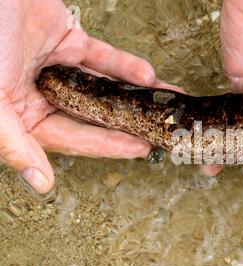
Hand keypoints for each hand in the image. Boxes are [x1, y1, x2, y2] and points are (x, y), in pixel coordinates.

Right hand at [0, 0, 155, 193]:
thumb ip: (14, 142)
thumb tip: (42, 184)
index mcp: (24, 115)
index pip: (73, 138)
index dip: (107, 145)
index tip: (140, 149)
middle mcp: (44, 95)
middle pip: (94, 115)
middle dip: (129, 123)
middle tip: (160, 130)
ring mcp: (59, 68)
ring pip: (104, 87)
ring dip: (135, 95)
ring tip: (165, 104)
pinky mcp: (70, 42)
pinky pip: (103, 58)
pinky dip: (124, 66)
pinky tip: (147, 77)